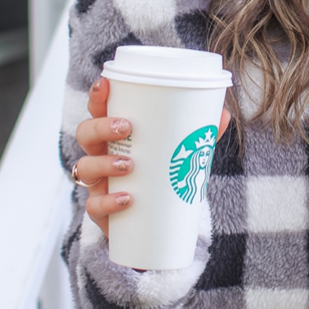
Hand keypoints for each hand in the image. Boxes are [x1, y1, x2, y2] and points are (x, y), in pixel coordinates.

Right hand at [74, 77, 230, 238]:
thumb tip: (223, 114)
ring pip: (84, 167)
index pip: (98, 110)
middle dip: (100, 126)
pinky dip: (108, 202)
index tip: (106, 84)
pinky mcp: (101, 211)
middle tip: (126, 127)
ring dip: (104, 163)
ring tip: (130, 165)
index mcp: (115, 136)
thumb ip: (200, 136)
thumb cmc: (164, 178)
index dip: (98, 96)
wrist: (156, 224)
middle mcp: (101, 155)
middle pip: (86, 134)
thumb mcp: (182, 155)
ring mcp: (98, 183)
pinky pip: (93, 206)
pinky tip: (127, 199)